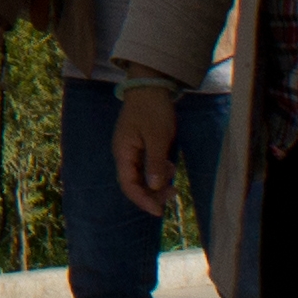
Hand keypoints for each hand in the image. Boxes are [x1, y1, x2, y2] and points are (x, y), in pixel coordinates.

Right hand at [112, 85, 183, 217]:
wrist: (150, 86)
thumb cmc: (153, 110)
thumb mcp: (157, 137)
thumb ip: (155, 163)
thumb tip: (154, 188)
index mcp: (123, 152)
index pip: (128, 185)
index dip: (142, 200)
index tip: (159, 212)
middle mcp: (124, 154)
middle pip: (134, 183)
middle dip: (152, 193)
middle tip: (173, 193)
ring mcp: (131, 150)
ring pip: (141, 176)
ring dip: (156, 183)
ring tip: (173, 179)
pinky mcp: (139, 146)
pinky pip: (146, 166)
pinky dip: (158, 171)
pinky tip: (169, 167)